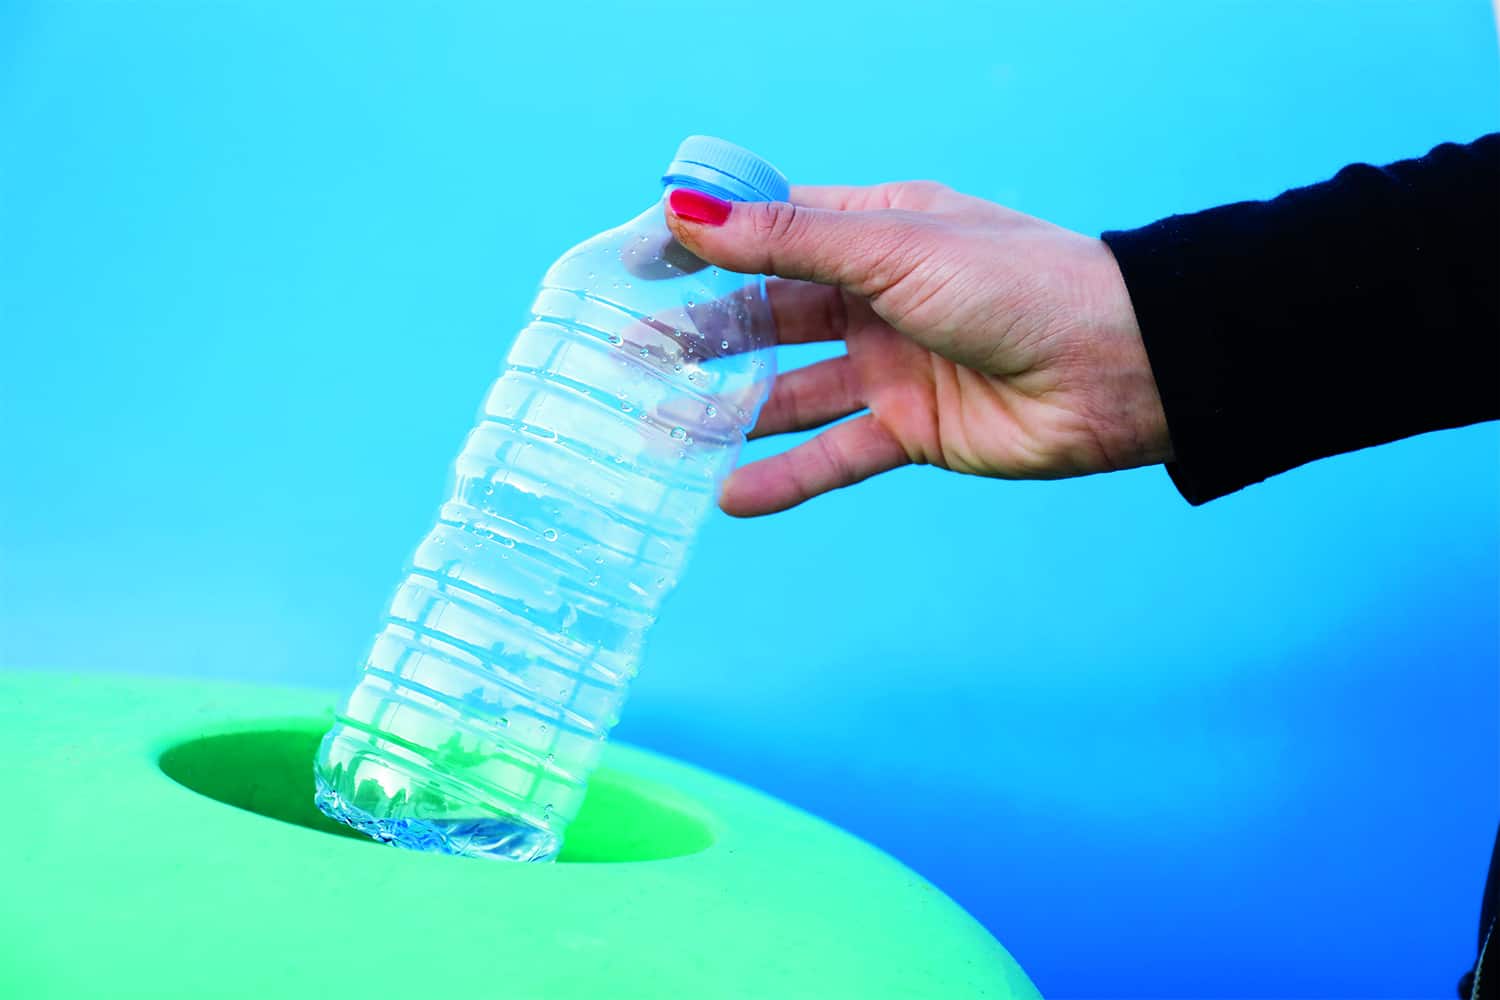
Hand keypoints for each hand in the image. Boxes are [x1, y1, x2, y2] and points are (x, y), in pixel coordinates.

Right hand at [664, 182, 1171, 516]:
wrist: (1119, 368)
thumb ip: (789, 241)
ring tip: (658, 426)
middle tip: (625, 354)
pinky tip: (730, 495)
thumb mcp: (894, 246)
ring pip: (792, 389)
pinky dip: (787, 475)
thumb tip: (686, 210)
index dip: (702, 244)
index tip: (632, 262)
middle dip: (699, 333)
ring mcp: (893, 365)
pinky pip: (836, 453)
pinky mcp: (913, 430)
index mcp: (877, 229)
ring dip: (729, 408)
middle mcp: (877, 296)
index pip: (770, 231)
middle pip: (768, 315)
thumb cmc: (1018, 283)